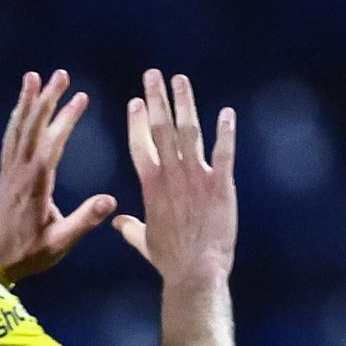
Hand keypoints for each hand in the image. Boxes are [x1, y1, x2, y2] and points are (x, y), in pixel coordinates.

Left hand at [0, 70, 115, 280]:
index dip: (66, 119)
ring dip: (26, 101)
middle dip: (46, 98)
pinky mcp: (5, 172)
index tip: (81, 98)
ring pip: (17, 127)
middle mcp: (20, 170)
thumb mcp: (60, 242)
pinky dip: (16, 117)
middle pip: (32, 126)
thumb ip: (84, 220)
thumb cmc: (30, 252)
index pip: (52, 143)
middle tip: (59, 74)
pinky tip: (21, 106)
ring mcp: (9, 169)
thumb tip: (111, 200)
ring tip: (34, 77)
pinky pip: (10, 137)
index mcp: (35, 183)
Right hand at [114, 70, 236, 278]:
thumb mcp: (145, 242)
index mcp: (151, 185)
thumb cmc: (170, 260)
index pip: (141, 144)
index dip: (138, 121)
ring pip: (188, 131)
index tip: (136, 101)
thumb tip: (118, 222)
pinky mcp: (220, 185)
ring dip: (184, 102)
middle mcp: (171, 175)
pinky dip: (225, 131)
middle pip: (161, 128)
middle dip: (157, 98)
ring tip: (180, 79)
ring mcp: (196, 177)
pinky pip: (223, 152)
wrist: (196, 272)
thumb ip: (131, 228)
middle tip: (153, 74)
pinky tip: (227, 113)